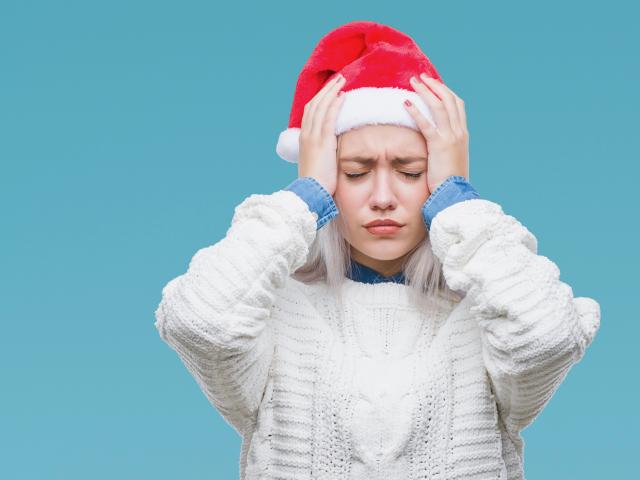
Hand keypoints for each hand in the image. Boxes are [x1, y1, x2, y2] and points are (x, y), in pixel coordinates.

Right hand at [297, 72, 345, 196]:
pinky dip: (335, 105)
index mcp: (304, 140)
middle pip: (314, 105)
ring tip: (342, 81)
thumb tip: (331, 153)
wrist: (309, 193)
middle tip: (338, 79)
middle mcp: (306, 135)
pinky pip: (328, 118)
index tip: (330, 91)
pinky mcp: (322, 142)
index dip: (320, 99)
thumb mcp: (317, 165)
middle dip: (326, 90)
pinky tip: (343, 96)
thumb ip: (323, 155)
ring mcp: (313, 137)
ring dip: (331, 92)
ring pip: (321, 107)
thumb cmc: (315, 185)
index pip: (310, 113)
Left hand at [403, 74, 469, 193]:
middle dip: (435, 85)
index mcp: (463, 135)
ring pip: (439, 106)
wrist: (456, 195)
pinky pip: (426, 123)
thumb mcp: (452, 161)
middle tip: (421, 77)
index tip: (434, 84)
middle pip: (449, 99)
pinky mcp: (439, 146)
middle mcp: (459, 132)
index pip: (457, 105)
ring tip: (412, 82)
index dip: (445, 92)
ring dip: (425, 91)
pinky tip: (405, 102)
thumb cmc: (451, 183)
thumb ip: (446, 149)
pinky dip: (416, 111)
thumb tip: (437, 146)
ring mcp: (451, 137)